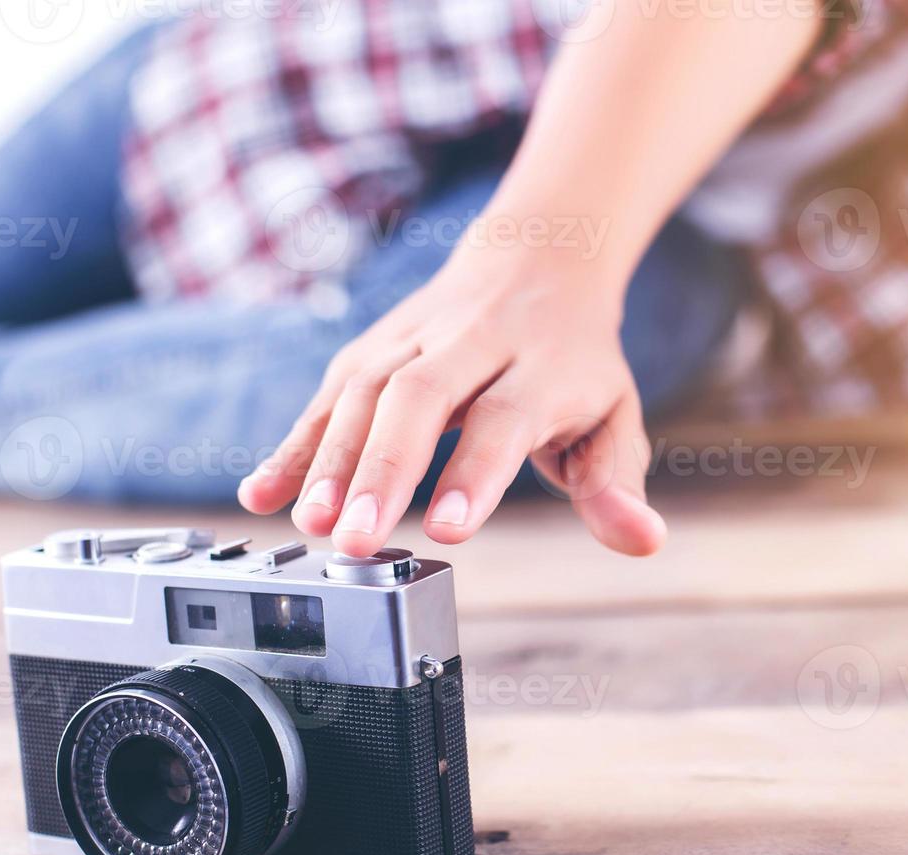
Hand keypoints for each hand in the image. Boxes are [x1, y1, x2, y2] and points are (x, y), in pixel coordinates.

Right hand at [238, 246, 665, 557]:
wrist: (538, 258)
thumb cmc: (576, 360)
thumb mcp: (614, 416)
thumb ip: (617, 482)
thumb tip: (644, 542)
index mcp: (541, 367)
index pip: (503, 418)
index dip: (474, 472)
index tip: (444, 530)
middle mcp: (473, 343)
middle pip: (419, 399)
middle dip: (383, 469)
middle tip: (354, 540)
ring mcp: (414, 339)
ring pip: (364, 391)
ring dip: (330, 459)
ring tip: (310, 526)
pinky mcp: (371, 348)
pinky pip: (327, 395)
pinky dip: (295, 444)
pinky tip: (263, 494)